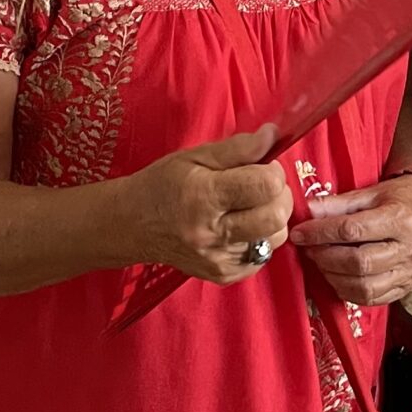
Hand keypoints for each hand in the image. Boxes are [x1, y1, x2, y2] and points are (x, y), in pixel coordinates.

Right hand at [120, 127, 291, 284]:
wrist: (131, 226)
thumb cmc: (162, 185)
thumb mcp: (195, 156)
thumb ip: (238, 148)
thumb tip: (274, 137)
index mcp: (203, 197)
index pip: (265, 185)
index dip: (273, 171)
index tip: (262, 166)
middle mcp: (212, 234)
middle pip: (276, 215)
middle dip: (279, 194)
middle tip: (261, 185)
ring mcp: (219, 259)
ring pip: (276, 237)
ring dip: (272, 217)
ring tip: (249, 206)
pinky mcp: (224, 275)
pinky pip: (265, 255)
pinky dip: (261, 237)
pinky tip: (239, 226)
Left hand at [288, 175, 411, 307]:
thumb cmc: (395, 199)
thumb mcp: (368, 194)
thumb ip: (336, 204)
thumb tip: (306, 211)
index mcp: (400, 219)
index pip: (352, 230)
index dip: (320, 233)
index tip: (300, 233)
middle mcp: (409, 249)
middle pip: (359, 262)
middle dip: (326, 258)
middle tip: (310, 249)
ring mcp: (410, 272)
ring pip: (364, 286)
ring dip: (334, 278)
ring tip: (322, 263)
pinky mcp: (406, 287)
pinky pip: (372, 299)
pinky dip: (348, 291)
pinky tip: (338, 277)